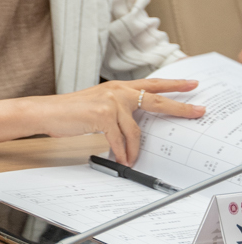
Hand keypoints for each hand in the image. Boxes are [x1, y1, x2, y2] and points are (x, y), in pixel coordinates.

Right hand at [30, 78, 203, 163]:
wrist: (45, 112)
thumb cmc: (68, 112)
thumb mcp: (97, 106)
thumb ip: (118, 110)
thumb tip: (134, 127)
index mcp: (117, 87)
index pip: (151, 84)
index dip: (173, 84)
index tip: (192, 84)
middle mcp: (117, 91)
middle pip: (156, 100)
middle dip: (180, 107)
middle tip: (199, 111)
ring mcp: (111, 102)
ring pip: (135, 130)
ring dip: (134, 149)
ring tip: (133, 159)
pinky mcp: (103, 115)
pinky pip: (119, 139)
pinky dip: (121, 152)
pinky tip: (122, 158)